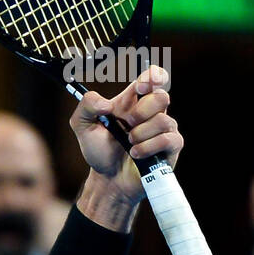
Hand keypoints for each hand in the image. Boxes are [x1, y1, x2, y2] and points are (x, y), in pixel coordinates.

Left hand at [71, 66, 181, 203]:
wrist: (107, 179)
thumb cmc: (99, 150)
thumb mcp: (82, 125)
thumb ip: (86, 106)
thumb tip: (107, 103)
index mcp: (133, 101)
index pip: (153, 78)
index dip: (153, 76)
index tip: (142, 85)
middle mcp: (152, 112)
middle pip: (162, 96)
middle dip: (142, 111)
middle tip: (127, 124)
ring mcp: (164, 129)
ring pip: (163, 120)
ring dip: (140, 134)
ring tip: (128, 144)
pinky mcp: (171, 147)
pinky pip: (167, 139)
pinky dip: (147, 147)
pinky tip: (135, 153)